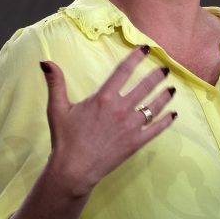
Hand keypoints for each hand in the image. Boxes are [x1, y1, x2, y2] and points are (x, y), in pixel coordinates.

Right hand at [41, 46, 175, 197]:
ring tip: (172, 88)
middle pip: (145, 86)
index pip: (124, 71)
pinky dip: (167, 120)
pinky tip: (173, 114)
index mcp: (103, 98)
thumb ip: (55, 83)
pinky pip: (156, 129)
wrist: (74, 170)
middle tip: (165, 68)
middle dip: (157, 75)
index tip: (145, 49)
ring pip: (154, 106)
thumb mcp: (57, 108)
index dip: (136, 57)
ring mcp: (130, 126)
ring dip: (165, 96)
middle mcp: (120, 109)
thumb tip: (45, 62)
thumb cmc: (65, 139)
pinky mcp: (136, 142)